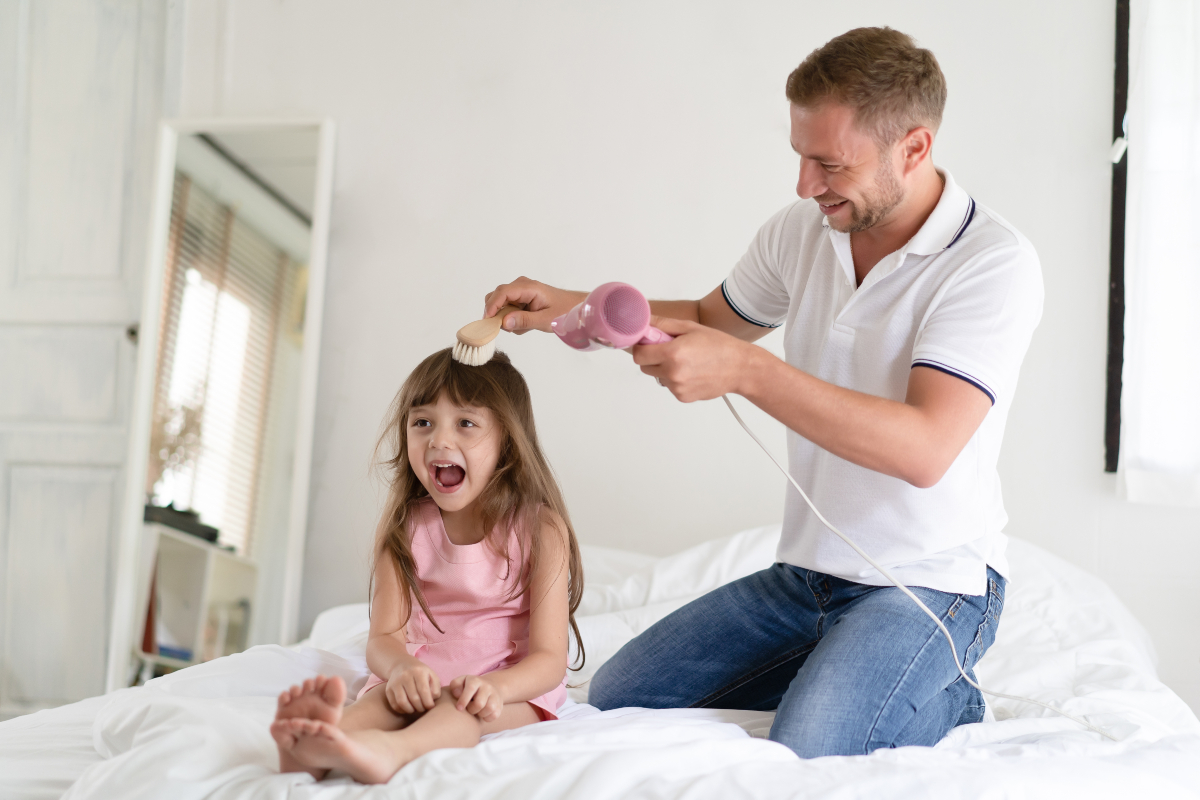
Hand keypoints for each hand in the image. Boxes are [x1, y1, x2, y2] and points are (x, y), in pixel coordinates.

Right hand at [385, 662, 441, 714]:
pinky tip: (408, 707)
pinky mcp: (388, 689)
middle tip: (423, 708)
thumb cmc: (420, 673)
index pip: (423, 691)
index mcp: (418, 671)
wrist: (401, 664)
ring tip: (416, 709)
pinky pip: (395, 704)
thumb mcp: (431, 676)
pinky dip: (402, 710)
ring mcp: (395, 682)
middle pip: (414, 698)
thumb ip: (436, 688)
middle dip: (421, 707)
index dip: (428, 702)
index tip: (431, 707)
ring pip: (402, 702)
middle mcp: (405, 675)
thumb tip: (432, 700)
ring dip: (411, 710)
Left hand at [449, 674, 502, 721]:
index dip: (463, 700)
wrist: (490, 687)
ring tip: (477, 711)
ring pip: (489, 709)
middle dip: (471, 709)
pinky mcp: (500, 705)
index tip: (459, 708)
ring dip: (480, 714)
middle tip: (469, 708)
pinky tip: (483, 714)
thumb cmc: (470, 688)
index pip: (470, 689)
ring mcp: (495, 695)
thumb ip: (455, 686)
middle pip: (479, 703)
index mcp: (476, 681)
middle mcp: (487, 687)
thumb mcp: (461, 682)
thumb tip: (457, 694)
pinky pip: (494, 715)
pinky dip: (487, 718)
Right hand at [483, 277, 584, 333]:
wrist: (574, 306)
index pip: (502, 292)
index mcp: (528, 287)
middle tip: (507, 328)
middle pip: (496, 296)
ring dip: (506, 318)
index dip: (492, 306)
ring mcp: (519, 291)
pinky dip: (512, 318)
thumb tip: (503, 322)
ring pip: (500, 304)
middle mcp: (521, 285)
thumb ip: (524, 321)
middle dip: (497, 314)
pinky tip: (526, 324)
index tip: (488, 321)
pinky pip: (507, 308)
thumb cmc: (564, 311)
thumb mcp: (545, 320)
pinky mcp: (520, 297)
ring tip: (523, 326)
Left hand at [631, 316, 757, 402]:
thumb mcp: (690, 328)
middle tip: (670, 350)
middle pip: (644, 367)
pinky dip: (676, 380)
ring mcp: (677, 388)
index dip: (641, 347)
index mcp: (672, 353)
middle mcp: (672, 373)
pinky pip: (670, 386)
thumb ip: (663, 325)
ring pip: (658, 377)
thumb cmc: (719, 345)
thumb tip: (643, 321)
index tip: (649, 343)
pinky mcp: (683, 397)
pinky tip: (692, 372)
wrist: (740, 368)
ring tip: (686, 362)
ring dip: (664, 369)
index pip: (638, 355)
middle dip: (652, 358)